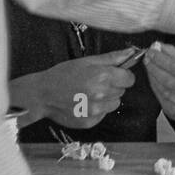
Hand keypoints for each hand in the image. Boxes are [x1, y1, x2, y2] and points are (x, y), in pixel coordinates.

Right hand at [9, 49, 137, 128]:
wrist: (42, 95)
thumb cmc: (63, 74)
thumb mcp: (87, 61)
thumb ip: (112, 58)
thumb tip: (132, 52)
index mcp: (103, 76)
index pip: (130, 79)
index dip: (122, 75)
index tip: (114, 74)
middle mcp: (101, 94)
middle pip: (122, 91)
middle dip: (113, 86)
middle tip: (95, 82)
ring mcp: (96, 110)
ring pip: (114, 104)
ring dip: (106, 99)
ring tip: (88, 93)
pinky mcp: (90, 122)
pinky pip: (103, 114)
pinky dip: (97, 110)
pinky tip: (83, 103)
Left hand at [143, 42, 174, 140]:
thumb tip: (160, 46)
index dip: (164, 59)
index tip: (153, 50)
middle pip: (170, 80)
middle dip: (155, 66)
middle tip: (147, 56)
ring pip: (164, 89)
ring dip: (152, 75)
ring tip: (148, 64)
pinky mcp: (174, 113)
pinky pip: (160, 96)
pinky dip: (153, 85)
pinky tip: (151, 76)